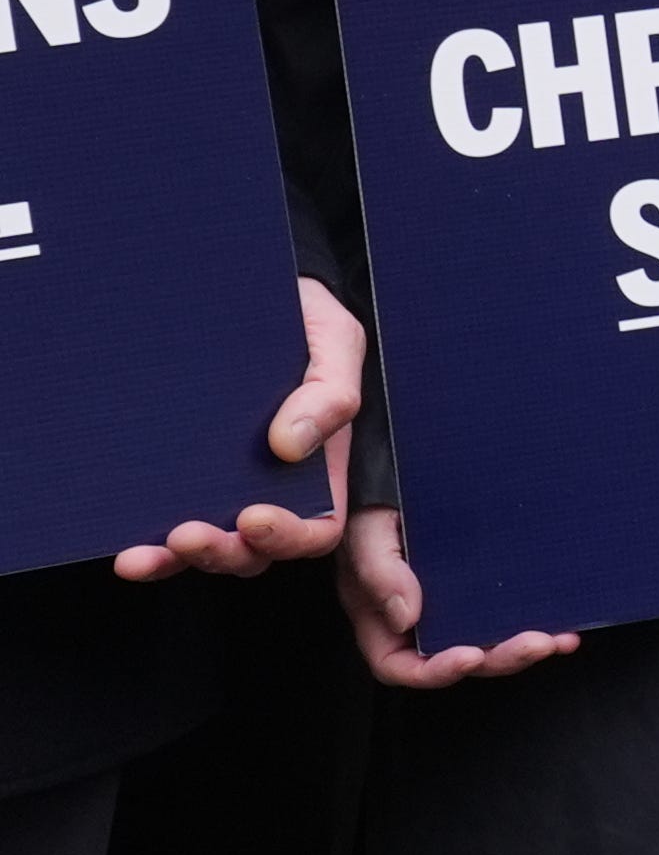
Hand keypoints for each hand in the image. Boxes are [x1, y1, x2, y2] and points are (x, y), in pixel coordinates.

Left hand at [115, 276, 364, 578]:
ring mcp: (222, 490)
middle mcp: (272, 490)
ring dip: (177, 561)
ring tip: (145, 553)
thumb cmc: (305, 320)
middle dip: (224, 551)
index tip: (256, 517)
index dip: (289, 536)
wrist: (247, 293)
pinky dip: (148, 552)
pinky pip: (164, 534)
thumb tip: (289, 446)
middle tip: (189, 533)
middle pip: (257, 551)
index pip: (317, 526)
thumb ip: (331, 392)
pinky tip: (127, 551)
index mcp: (321, 467)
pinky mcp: (178, 483)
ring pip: (209, 550)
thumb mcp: (334, 342)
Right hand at [341, 505, 579, 690]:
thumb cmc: (372, 502)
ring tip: (559, 638)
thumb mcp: (366, 532)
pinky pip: (509, 615)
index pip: (400, 666)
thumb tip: (406, 617)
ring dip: (525, 647)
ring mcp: (453, 607)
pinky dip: (538, 622)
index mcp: (381, 619)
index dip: (436, 671)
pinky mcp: (482, 587)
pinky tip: (565, 623)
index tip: (471, 655)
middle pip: (458, 659)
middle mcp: (418, 621)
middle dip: (501, 658)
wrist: (399, 467)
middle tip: (538, 643)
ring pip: (489, 643)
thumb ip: (379, 572)